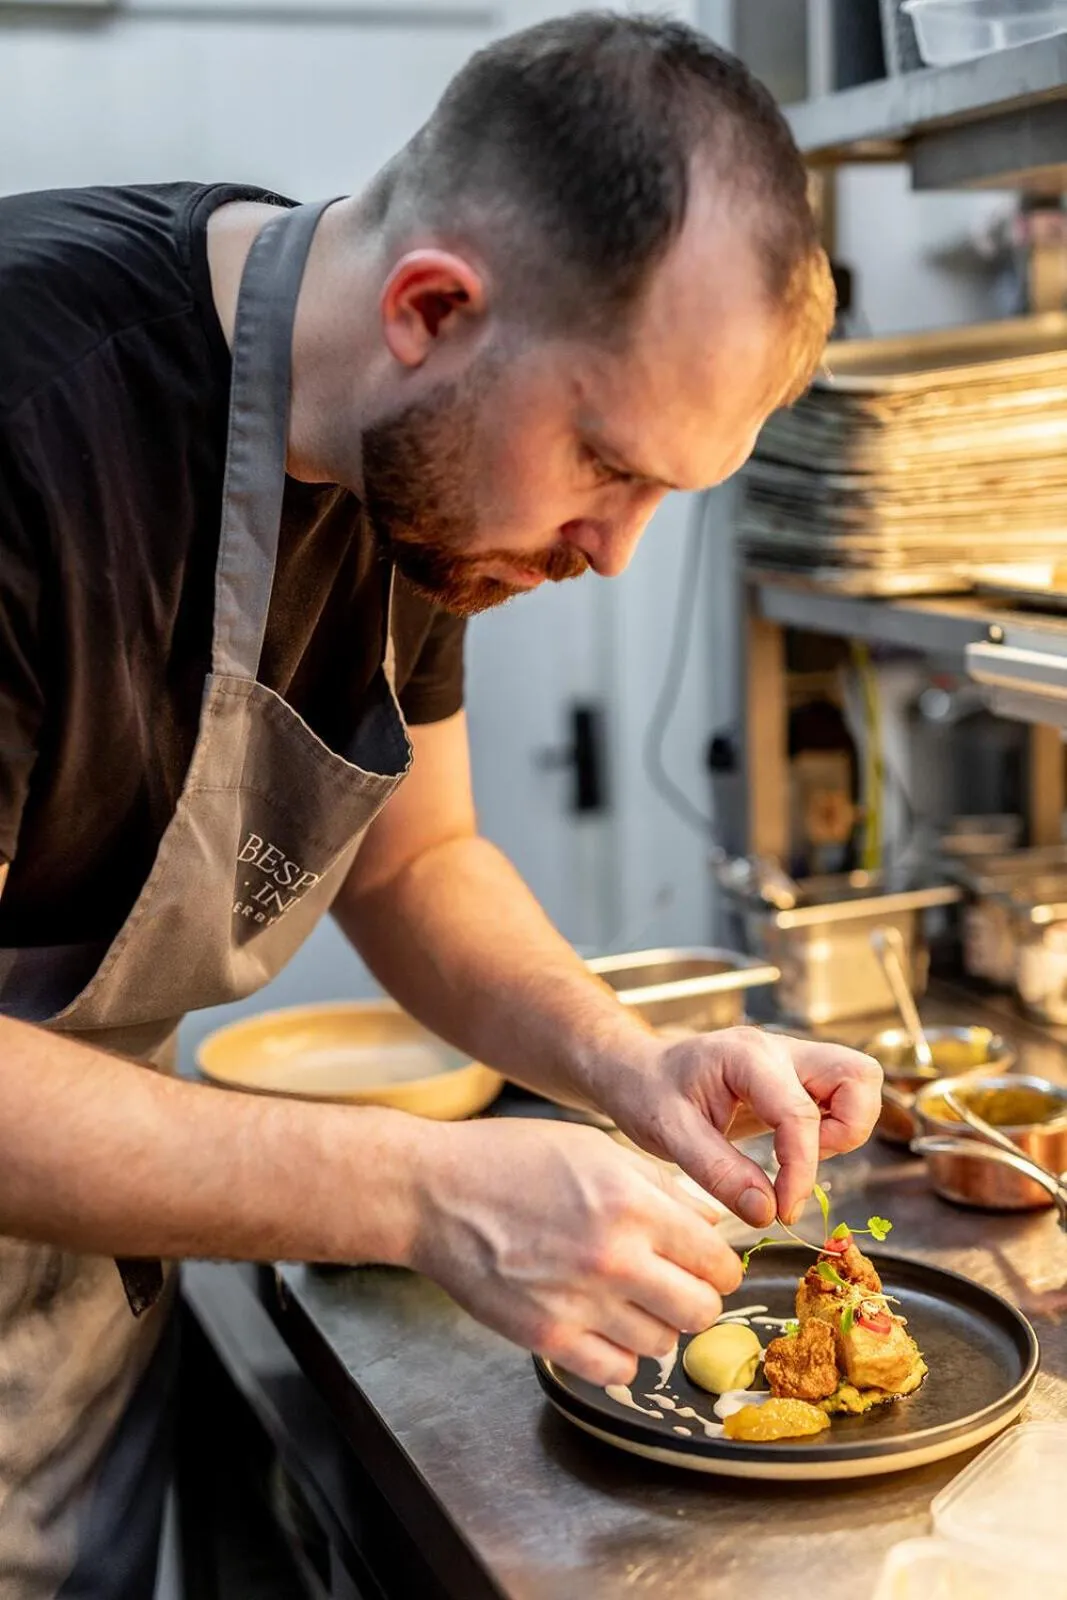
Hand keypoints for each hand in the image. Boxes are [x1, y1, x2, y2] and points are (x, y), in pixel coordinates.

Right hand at [410, 1118, 742, 1386]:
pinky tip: (602, 1324)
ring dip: (655, 1325)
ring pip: (662, 1344)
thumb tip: (710, 1223)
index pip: (718, 1261)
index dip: (718, 1265)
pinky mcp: (546, 1336)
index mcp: (632, 1204)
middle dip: (696, 1298)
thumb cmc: (512, 1158)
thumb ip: (661, 1187)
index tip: (705, 1263)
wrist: (434, 1191)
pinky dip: (619, 1354)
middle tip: (673, 1284)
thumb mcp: (596, 1148)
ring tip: (628, 1299)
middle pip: (701, 1310)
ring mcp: (580, 1303)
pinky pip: (617, 1371)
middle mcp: (614, 1258)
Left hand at [589, 1026, 881, 1228]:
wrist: (636, 1071)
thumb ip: (719, 1173)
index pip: (799, 1114)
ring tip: (792, 1157)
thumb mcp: (669, 1135)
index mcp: (747, 1057)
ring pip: (859, 1083)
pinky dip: (831, 1129)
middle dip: (848, 1129)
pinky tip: (788, 1150)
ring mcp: (792, 1060)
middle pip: (858, 1075)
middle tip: (802, 1163)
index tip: (782, 1211)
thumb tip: (767, 1212)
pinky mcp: (795, 1078)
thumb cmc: (647, 1093)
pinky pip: (840, 1097)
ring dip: (843, 1129)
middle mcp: (780, 1050)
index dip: (800, 1171)